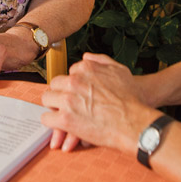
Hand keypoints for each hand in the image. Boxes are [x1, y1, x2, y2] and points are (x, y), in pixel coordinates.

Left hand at [41, 53, 159, 152]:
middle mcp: (75, 81)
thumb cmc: (131, 99)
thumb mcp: (120, 71)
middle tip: (68, 103)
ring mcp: (68, 100)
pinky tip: (61, 125)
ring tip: (62, 113)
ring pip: (47, 98)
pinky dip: (52, 122)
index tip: (78, 93)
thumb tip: (86, 56)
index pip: (69, 73)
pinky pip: (46, 118)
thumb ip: (101, 60)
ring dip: (54, 106)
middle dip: (61, 93)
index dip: (73, 84)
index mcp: (86, 69)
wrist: (134, 123)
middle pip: (55, 84)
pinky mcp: (65, 119)